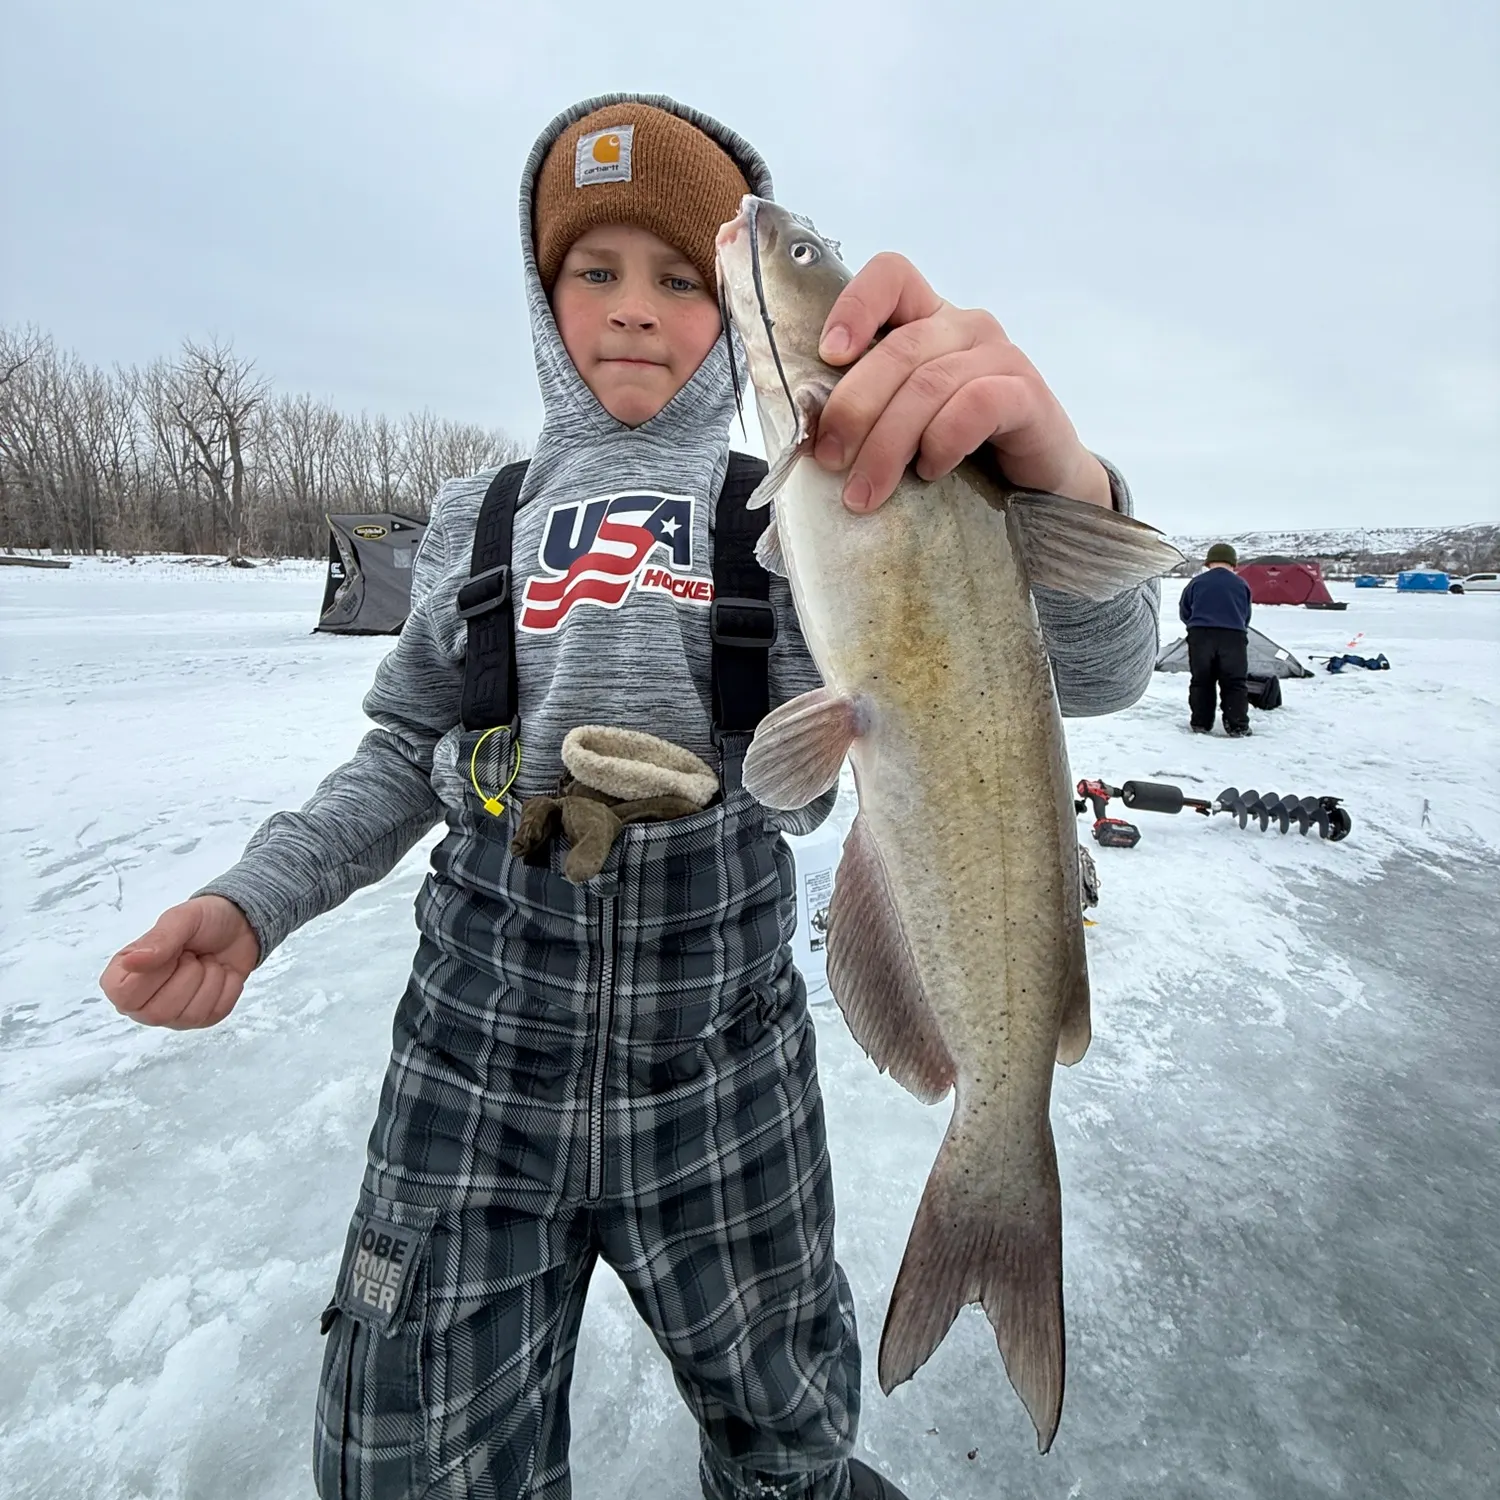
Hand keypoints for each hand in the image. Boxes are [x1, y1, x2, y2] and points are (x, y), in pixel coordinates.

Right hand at [100, 896, 259, 1029]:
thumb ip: (157, 940)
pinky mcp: (200, 1019)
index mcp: (123, 975)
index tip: (173, 953)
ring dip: (209, 979)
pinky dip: (227, 988)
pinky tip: (220, 972)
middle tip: (192, 955)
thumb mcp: (182, 919)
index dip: (155, 974)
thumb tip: (131, 962)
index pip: (124, 996)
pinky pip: (215, 1014)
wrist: (240, 927)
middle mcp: (142, 1002)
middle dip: (187, 975)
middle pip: (157, 1013)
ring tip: (206, 961)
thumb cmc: (204, 921)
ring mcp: (172, 1014)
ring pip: (190, 1016)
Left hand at [812, 252, 1111, 511]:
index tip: (828, 356)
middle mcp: (965, 328)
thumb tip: (807, 431)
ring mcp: (1001, 357)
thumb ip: (865, 411)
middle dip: (854, 410)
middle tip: (830, 461)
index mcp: (927, 320)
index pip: (892, 276)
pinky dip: (943, 441)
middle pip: (898, 349)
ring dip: (888, 444)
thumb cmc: (959, 456)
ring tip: (866, 492)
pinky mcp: (1029, 395)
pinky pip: (976, 405)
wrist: (1038, 493)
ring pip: (929, 384)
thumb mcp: (901, 426)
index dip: (854, 306)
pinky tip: (931, 471)